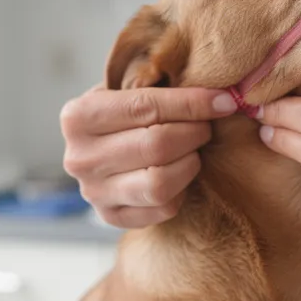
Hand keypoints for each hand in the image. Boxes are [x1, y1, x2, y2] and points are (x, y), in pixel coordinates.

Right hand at [61, 85, 237, 227]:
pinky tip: (180, 174)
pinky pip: (162, 208)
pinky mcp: (111, 216)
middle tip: (207, 127)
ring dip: (189, 164)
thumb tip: (216, 94)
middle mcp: (79, 158)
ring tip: (194, 150)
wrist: (97, 149)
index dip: (192, 104)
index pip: (145, 107)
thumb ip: (157, 84)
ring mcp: (93, 192)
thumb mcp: (124, 88)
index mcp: (77, 117)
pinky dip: (181, 190)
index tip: (223, 102)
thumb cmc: (121, 113)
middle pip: (156, 146)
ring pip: (159, 183)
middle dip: (194, 133)